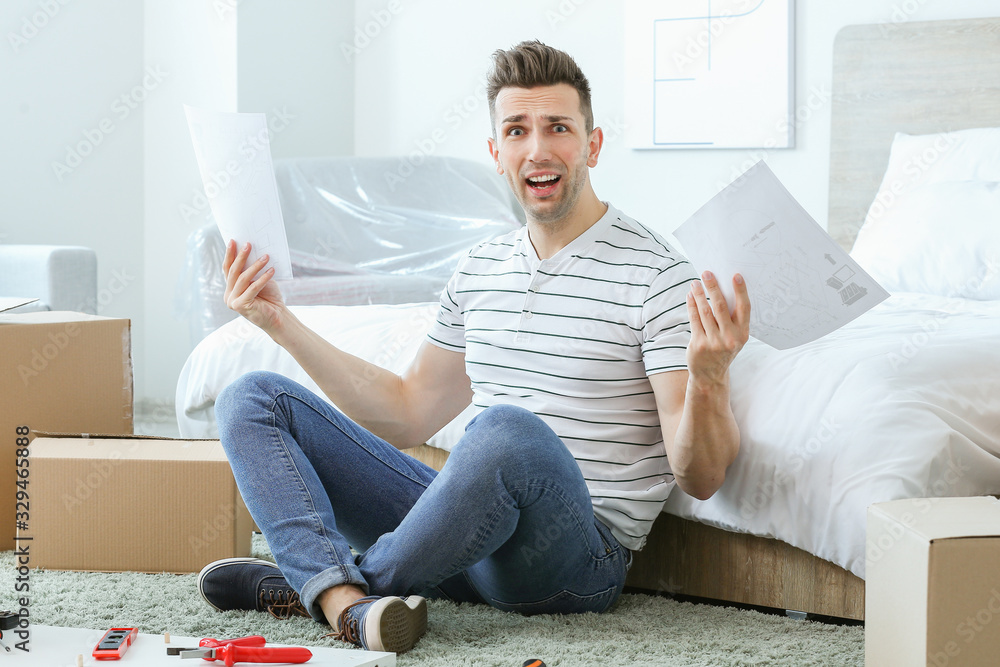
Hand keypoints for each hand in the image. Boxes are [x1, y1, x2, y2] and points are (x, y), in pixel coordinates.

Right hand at [222, 240, 286, 332]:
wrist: (278, 316)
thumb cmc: (269, 297)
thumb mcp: (259, 280)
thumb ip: (252, 270)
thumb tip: (252, 250)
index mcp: (230, 289)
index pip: (228, 269)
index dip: (230, 255)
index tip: (233, 241)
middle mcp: (228, 295)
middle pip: (233, 272)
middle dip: (241, 256)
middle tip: (248, 244)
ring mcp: (232, 301)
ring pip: (243, 279)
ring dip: (255, 266)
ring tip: (266, 256)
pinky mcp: (241, 306)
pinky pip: (252, 288)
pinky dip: (263, 278)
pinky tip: (271, 270)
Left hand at [685, 271, 749, 385]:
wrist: (710, 374)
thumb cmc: (723, 349)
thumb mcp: (734, 337)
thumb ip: (732, 318)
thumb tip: (723, 289)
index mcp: (743, 334)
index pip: (744, 308)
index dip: (741, 291)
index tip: (736, 276)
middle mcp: (730, 338)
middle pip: (721, 306)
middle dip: (713, 287)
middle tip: (707, 273)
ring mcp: (714, 342)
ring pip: (705, 311)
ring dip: (699, 294)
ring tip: (695, 283)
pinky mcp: (699, 344)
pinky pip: (694, 319)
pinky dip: (691, 305)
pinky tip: (690, 296)